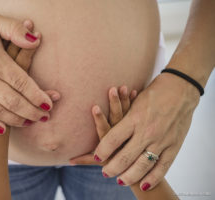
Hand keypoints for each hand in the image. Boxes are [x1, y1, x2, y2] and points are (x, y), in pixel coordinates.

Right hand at [0, 13, 58, 134]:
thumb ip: (15, 30)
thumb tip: (36, 40)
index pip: (21, 82)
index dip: (37, 95)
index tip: (49, 104)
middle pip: (12, 101)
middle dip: (32, 111)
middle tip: (45, 116)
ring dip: (16, 120)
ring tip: (31, 121)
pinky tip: (3, 130)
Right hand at [69, 85, 136, 163]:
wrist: (139, 168)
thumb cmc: (115, 164)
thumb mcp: (100, 162)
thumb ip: (86, 159)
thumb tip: (70, 160)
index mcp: (110, 144)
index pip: (104, 130)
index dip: (99, 119)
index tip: (95, 107)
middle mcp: (122, 137)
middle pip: (118, 119)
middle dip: (114, 103)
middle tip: (113, 89)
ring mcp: (131, 131)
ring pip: (128, 114)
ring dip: (125, 100)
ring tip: (123, 87)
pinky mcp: (138, 126)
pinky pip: (137, 113)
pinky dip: (135, 102)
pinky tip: (135, 91)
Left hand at [74, 73, 199, 190]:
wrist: (181, 89)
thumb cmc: (153, 94)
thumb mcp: (135, 103)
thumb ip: (124, 116)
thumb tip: (108, 128)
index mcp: (134, 118)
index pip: (113, 138)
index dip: (102, 150)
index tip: (96, 157)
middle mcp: (147, 131)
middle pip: (125, 156)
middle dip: (113, 168)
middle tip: (105, 173)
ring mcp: (161, 140)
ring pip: (142, 165)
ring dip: (129, 176)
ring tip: (120, 181)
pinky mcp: (174, 145)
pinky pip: (163, 166)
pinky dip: (153, 178)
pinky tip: (144, 185)